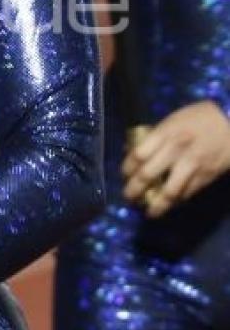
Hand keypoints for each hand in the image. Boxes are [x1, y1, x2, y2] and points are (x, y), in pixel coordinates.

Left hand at [122, 101, 229, 216]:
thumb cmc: (200, 117)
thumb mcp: (173, 120)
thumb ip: (154, 136)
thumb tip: (132, 151)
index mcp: (165, 133)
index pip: (138, 155)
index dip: (127, 168)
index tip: (124, 175)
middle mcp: (176, 150)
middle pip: (147, 175)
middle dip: (134, 190)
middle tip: (129, 197)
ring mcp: (191, 165)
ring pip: (169, 192)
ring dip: (156, 205)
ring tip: (149, 211)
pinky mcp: (206, 177)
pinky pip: (186, 194)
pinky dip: (176, 203)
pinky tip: (169, 206)